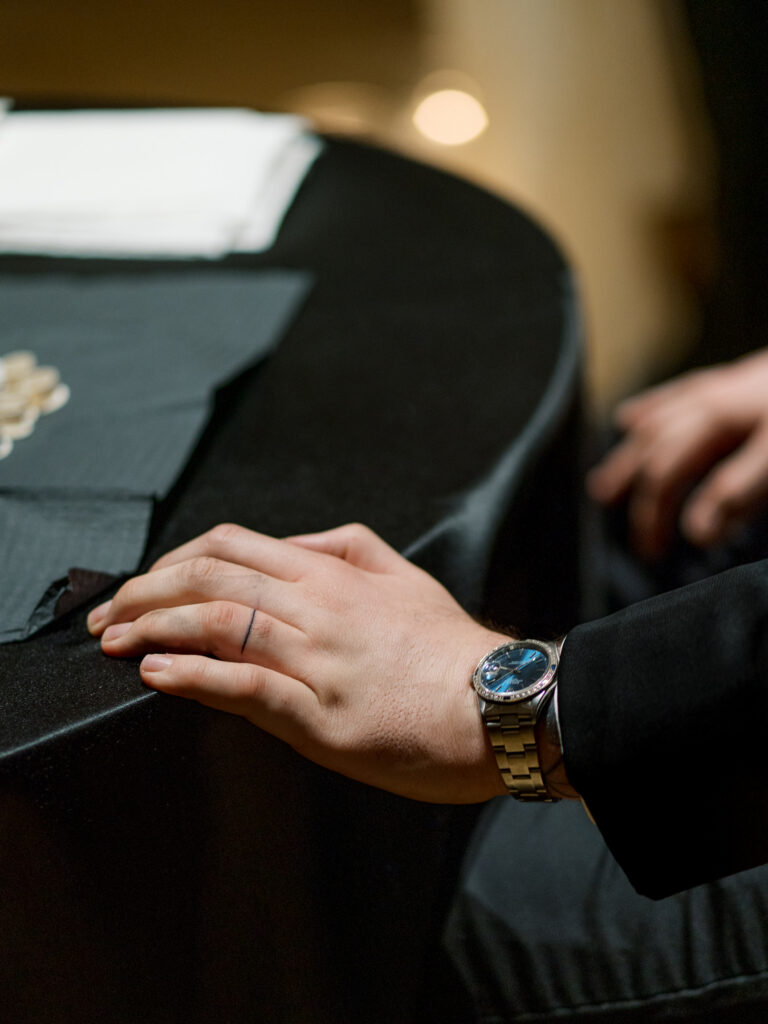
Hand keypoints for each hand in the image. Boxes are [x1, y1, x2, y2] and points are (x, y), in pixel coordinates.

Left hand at [87, 522, 509, 802]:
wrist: (499, 704)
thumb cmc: (450, 648)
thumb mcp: (404, 574)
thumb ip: (347, 548)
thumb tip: (293, 544)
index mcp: (331, 573)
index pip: (231, 546)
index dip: (173, 560)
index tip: (145, 583)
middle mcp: (316, 606)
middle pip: (210, 578)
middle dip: (144, 591)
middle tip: (106, 614)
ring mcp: (316, 659)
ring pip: (218, 623)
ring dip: (152, 628)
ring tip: (112, 640)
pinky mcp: (320, 714)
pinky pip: (244, 686)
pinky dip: (192, 677)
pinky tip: (156, 674)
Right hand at [587, 349, 767, 558]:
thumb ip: (738, 492)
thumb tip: (698, 529)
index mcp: (721, 421)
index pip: (671, 476)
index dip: (658, 516)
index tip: (658, 552)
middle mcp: (713, 402)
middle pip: (660, 452)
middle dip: (645, 498)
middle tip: (641, 541)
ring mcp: (722, 388)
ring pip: (659, 422)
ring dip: (630, 456)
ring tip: (606, 485)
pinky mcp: (735, 379)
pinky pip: (679, 394)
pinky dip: (651, 409)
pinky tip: (632, 418)